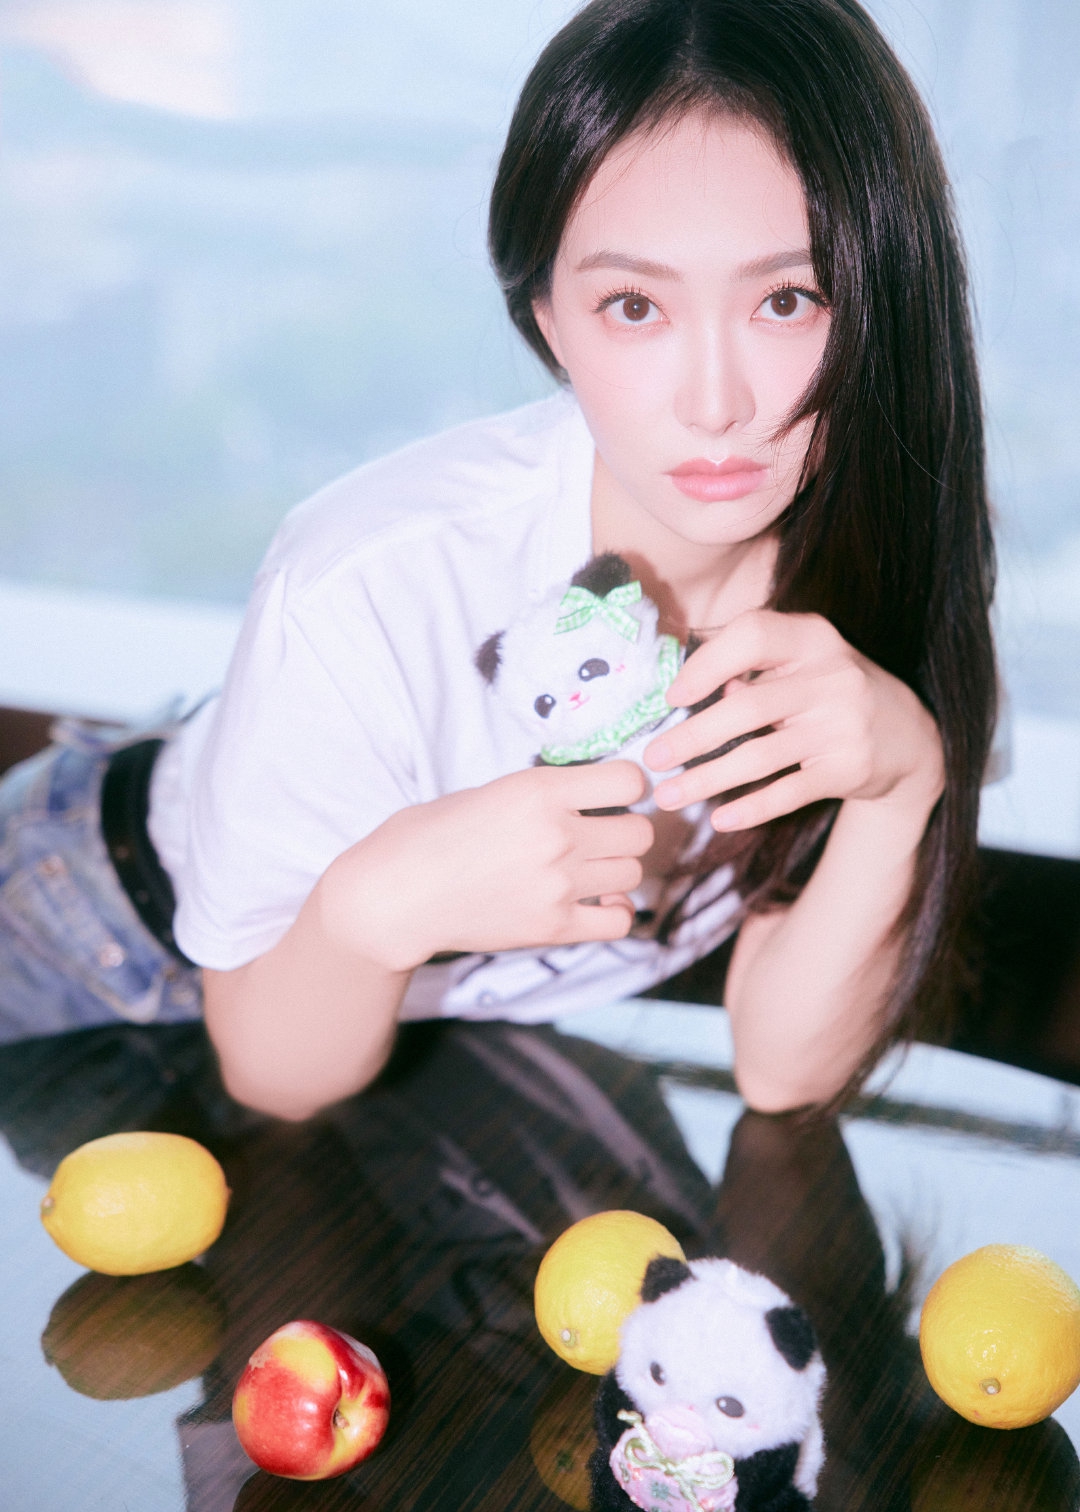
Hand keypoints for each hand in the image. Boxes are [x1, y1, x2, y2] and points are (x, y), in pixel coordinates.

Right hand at [319, 761, 653, 969]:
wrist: (396, 895)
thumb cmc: (430, 835)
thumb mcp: (491, 790)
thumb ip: (546, 793)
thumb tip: (593, 799)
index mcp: (540, 791)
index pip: (630, 781)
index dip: (628, 785)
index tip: (612, 794)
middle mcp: (558, 836)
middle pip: (640, 832)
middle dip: (625, 830)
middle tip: (600, 835)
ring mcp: (559, 885)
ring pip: (633, 873)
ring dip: (616, 870)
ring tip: (588, 869)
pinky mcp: (553, 928)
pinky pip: (619, 921)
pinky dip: (614, 911)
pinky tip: (595, 903)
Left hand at [643, 609, 943, 831]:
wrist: (910, 737)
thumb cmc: (831, 692)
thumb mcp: (803, 664)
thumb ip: (753, 671)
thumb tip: (697, 692)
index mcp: (813, 638)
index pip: (753, 636)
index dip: (707, 663)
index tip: (673, 695)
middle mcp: (832, 677)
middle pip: (747, 708)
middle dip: (692, 737)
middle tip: (653, 759)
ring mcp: (843, 725)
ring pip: (761, 757)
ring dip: (707, 780)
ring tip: (668, 796)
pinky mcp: (849, 770)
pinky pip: (788, 793)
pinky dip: (750, 808)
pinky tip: (719, 818)